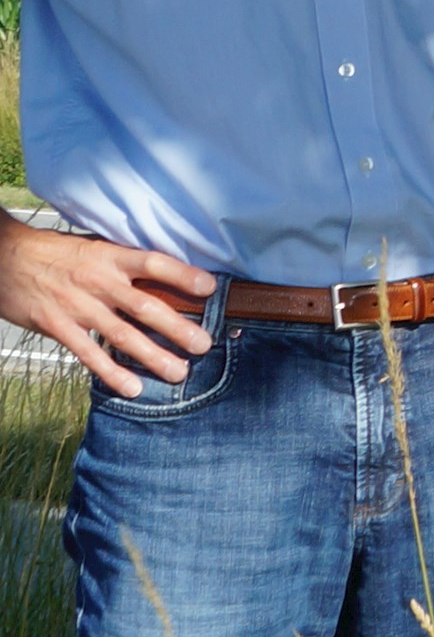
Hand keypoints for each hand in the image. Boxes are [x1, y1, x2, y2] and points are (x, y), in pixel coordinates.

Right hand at [0, 217, 214, 394]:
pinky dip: (110, 372)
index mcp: (110, 257)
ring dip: (153, 356)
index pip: (153, 263)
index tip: (210, 288)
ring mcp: (77, 305)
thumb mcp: (93, 249)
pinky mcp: (57, 325)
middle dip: (178, 327)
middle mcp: (98, 281)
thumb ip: (124, 265)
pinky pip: (88, 353)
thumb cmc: (54, 254)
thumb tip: (165, 280)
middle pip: (145, 305)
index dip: (182, 275)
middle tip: (204, 344)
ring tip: (179, 372)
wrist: (4, 257)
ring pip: (122, 334)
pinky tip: (132, 387)